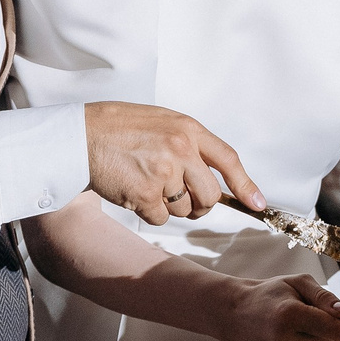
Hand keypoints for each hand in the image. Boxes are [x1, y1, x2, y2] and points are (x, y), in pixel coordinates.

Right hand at [82, 103, 265, 225]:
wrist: (81, 135)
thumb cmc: (119, 128)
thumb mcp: (162, 122)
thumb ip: (188, 144)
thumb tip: (211, 175)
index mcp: (188, 128)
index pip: (228, 159)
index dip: (246, 184)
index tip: (258, 203)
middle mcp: (181, 149)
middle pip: (209, 195)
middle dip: (200, 205)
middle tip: (184, 200)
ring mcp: (164, 172)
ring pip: (184, 209)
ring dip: (169, 205)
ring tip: (146, 182)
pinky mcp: (146, 194)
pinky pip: (161, 218)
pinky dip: (150, 212)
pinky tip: (133, 190)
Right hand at [218, 274, 339, 340]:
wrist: (238, 314)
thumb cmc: (268, 295)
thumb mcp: (299, 283)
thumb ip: (326, 297)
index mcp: (290, 316)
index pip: (337, 330)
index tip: (336, 311)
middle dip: (334, 329)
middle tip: (316, 315)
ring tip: (303, 327)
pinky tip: (296, 338)